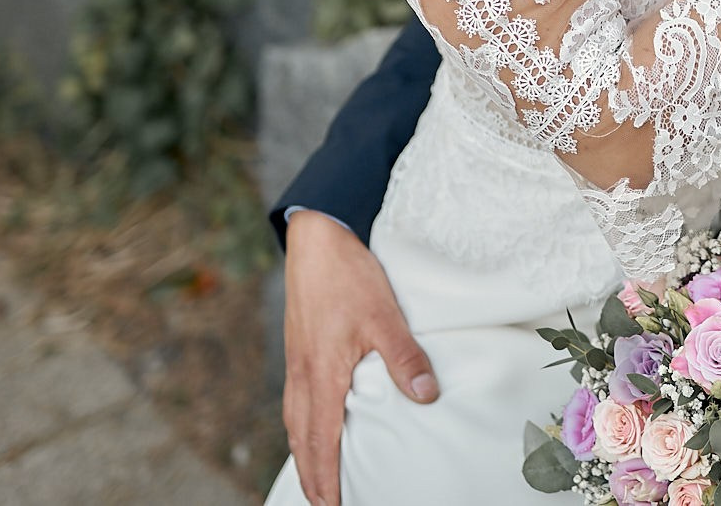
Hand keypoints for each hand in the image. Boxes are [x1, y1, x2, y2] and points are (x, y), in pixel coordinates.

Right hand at [283, 211, 435, 505]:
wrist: (315, 239)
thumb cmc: (347, 276)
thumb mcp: (384, 315)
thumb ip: (404, 356)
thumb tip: (425, 395)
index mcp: (322, 377)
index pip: (322, 444)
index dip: (327, 480)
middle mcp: (303, 377)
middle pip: (302, 442)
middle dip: (312, 479)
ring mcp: (298, 364)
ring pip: (295, 423)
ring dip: (305, 455)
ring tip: (317, 480)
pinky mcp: (300, 350)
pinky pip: (296, 403)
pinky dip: (302, 428)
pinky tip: (313, 426)